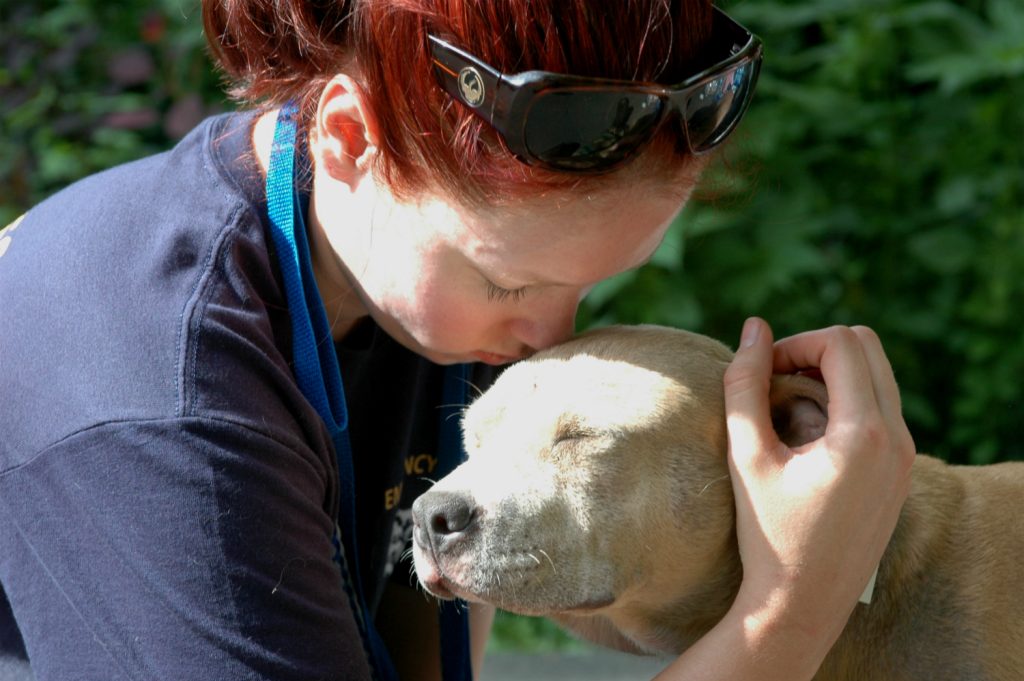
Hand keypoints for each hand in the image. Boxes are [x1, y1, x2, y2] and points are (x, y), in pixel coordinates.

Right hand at [722, 318, 914, 662]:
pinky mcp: (901, 471)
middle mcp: (899, 439)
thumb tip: (754, 327)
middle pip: (867, 346)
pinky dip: (845, 401)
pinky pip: (881, 407)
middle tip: (775, 381)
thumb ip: (745, 385)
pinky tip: (808, 436)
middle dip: (815, 350)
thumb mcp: (746, 455)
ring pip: (877, 374)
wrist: (802, 604)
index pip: (841, 343)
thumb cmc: (768, 533)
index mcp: (865, 433)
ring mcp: (907, 456)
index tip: (762, 372)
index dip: (794, 343)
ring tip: (788, 409)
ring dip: (831, 374)